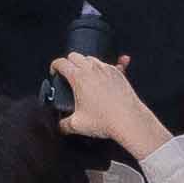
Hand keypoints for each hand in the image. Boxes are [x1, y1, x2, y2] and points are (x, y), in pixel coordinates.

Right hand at [46, 49, 171, 157]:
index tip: (54, 72)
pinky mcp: (118, 73)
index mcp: (78, 77)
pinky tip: (103, 75)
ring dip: (84, 63)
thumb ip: (64, 124)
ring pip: (91, 58)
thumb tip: (61, 126)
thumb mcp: (78, 125)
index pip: (61, 63)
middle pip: (75, 56)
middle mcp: (92, 69)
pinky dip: (102, 67)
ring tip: (84, 76)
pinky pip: (108, 64)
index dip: (54, 66)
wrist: (129, 120)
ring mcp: (106, 69)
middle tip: (68, 74)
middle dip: (69, 63)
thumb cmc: (106, 120)